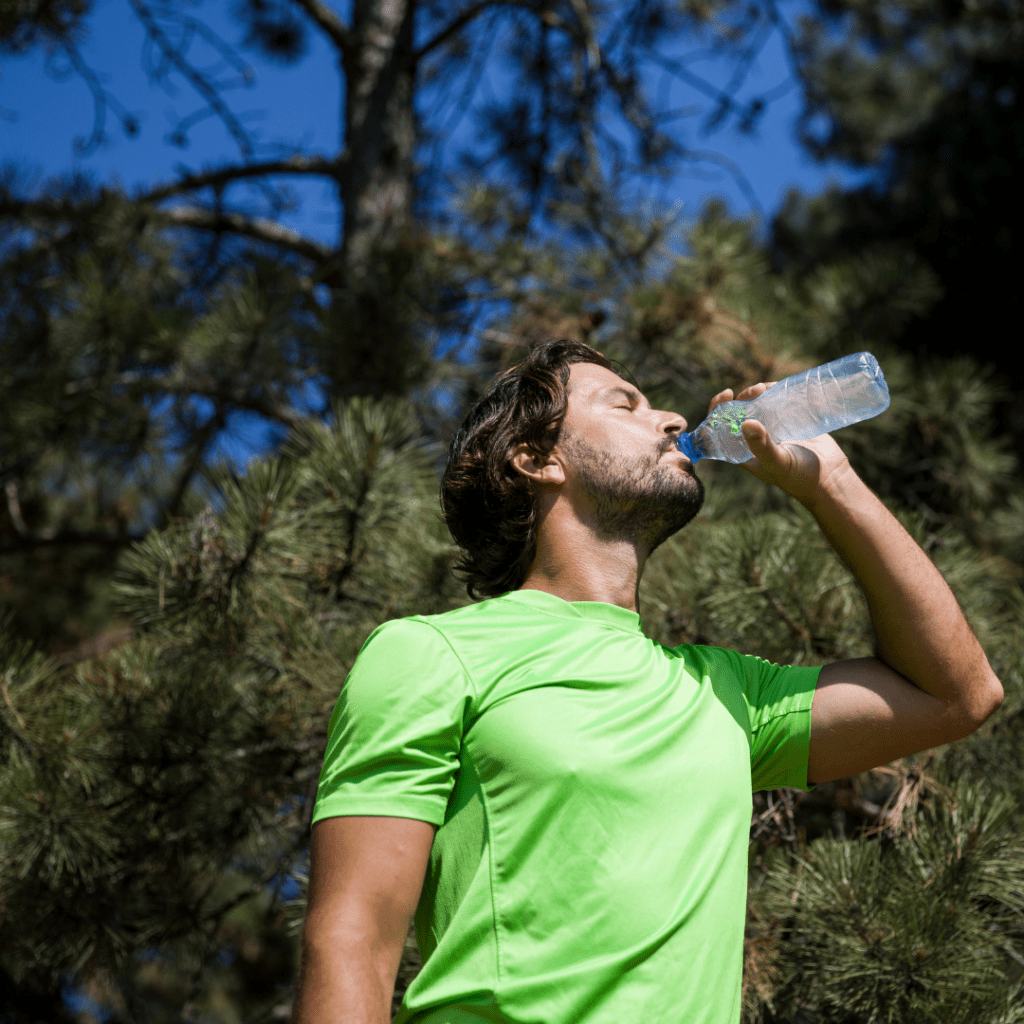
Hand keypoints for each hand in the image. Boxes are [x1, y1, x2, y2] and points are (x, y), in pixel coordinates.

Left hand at [707, 382, 853, 507]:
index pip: (720, 429)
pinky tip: (779, 388)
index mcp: (742, 452)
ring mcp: (772, 430)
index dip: (717, 411)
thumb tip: (745, 423)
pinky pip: (777, 404)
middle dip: (743, 398)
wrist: (830, 478)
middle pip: (739, 412)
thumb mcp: (777, 462)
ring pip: (758, 406)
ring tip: (766, 388)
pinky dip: (776, 394)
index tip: (726, 394)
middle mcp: (754, 440)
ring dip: (758, 393)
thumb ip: (761, 446)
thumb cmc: (799, 478)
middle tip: (756, 390)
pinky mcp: (789, 423)